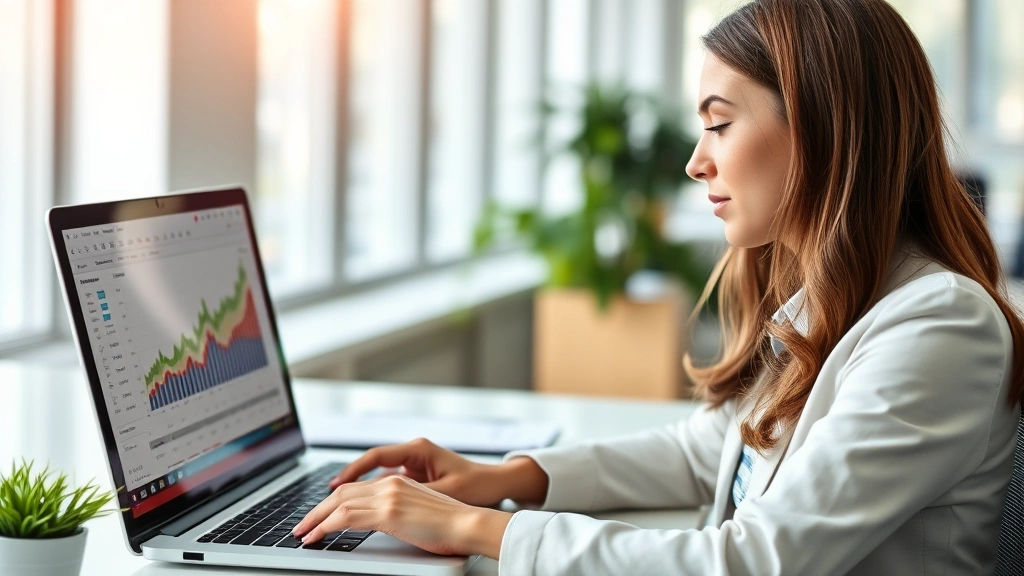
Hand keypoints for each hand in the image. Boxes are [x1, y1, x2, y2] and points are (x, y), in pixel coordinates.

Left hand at [292, 475, 511, 557]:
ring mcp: (388, 496)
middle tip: (303, 524)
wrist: (469, 524)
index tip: (320, 514)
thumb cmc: (452, 524)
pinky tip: (315, 537)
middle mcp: (390, 483)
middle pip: (342, 492)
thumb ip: (399, 511)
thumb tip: (385, 522)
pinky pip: (345, 518)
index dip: (334, 501)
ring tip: (303, 533)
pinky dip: (324, 527)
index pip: (356, 488)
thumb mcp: (420, 511)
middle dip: (317, 509)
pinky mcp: (388, 512)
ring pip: (338, 503)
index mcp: (398, 482)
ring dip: (315, 519)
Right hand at [327, 438, 510, 506]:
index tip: (336, 486)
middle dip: (347, 481)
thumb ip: (417, 493)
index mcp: (418, 449)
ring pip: (377, 474)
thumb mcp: (445, 490)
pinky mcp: (417, 476)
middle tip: (326, 497)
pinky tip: (359, 506)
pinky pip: (387, 482)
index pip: (376, 456)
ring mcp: (415, 464)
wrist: (497, 484)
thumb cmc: (476, 484)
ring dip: (358, 488)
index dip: (353, 471)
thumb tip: (390, 501)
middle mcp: (413, 452)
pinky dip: (372, 492)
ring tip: (335, 503)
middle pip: (370, 464)